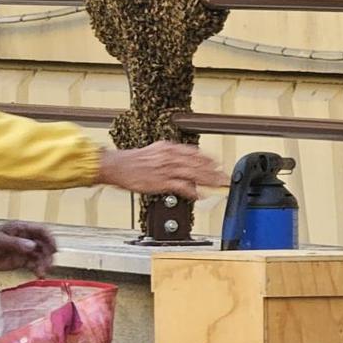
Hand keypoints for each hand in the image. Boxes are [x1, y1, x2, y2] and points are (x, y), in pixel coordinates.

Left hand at [0, 222, 56, 276]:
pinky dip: (38, 269)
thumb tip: (33, 246)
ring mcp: (23, 251)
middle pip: (44, 245)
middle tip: (46, 266)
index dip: (50, 239)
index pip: (41, 231)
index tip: (54, 250)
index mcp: (21, 229)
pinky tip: (39, 275)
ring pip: (40, 256)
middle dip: (48, 254)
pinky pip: (33, 264)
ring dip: (44, 263)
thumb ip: (15, 243)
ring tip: (41, 273)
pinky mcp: (19, 261)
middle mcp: (25, 239)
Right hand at [97, 141, 227, 200]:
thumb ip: (169, 156)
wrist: (117, 166)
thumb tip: (181, 161)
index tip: (218, 163)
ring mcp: (166, 169)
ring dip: (208, 180)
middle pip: (197, 163)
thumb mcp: (153, 152)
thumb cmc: (132, 161)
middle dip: (213, 170)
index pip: (193, 152)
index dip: (208, 158)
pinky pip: (182, 186)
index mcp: (168, 148)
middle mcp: (169, 157)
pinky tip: (200, 195)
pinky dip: (192, 191)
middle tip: (225, 176)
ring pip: (193, 173)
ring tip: (218, 185)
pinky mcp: (161, 181)